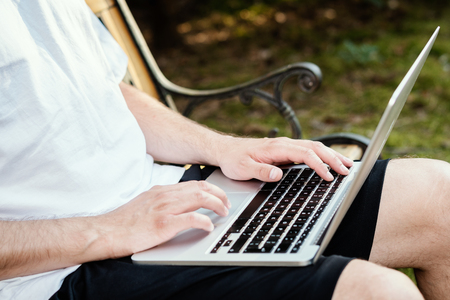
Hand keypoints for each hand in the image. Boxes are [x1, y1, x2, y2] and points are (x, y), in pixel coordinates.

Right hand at [100, 181, 229, 256]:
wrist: (106, 232)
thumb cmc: (125, 222)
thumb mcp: (146, 204)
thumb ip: (163, 201)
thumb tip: (181, 205)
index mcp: (162, 191)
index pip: (194, 184)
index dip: (211, 190)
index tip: (220, 197)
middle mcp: (165, 196)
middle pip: (201, 188)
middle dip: (219, 195)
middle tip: (227, 205)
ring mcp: (164, 208)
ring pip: (199, 199)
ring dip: (216, 205)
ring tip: (223, 213)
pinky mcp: (162, 224)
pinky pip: (190, 218)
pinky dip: (204, 221)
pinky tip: (209, 226)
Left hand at [217, 137, 353, 181]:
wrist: (225, 150)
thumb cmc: (233, 159)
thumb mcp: (242, 168)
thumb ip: (260, 171)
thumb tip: (278, 175)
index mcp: (276, 147)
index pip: (304, 153)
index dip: (319, 164)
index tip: (328, 176)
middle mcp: (283, 144)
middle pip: (315, 147)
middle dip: (333, 158)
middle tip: (347, 170)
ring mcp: (285, 146)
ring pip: (314, 147)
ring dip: (331, 155)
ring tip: (346, 164)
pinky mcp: (285, 150)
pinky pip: (308, 150)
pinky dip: (322, 155)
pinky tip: (329, 162)